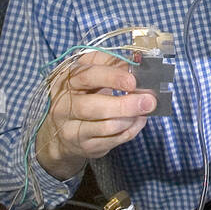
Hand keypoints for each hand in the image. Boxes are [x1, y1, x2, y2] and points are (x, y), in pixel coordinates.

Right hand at [36, 49, 154, 178]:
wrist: (61, 130)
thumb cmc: (82, 93)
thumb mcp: (90, 70)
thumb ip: (111, 63)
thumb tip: (136, 62)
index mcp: (66, 81)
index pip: (88, 77)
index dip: (113, 78)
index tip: (133, 81)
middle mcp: (64, 106)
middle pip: (93, 107)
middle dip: (125, 105)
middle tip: (149, 101)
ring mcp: (72, 129)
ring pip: (106, 127)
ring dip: (130, 118)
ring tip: (144, 110)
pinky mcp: (85, 146)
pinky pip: (113, 140)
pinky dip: (131, 130)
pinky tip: (138, 120)